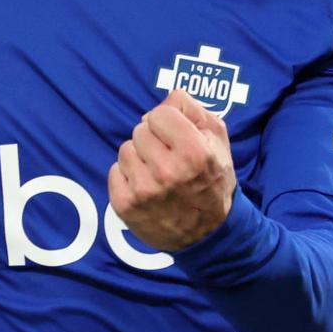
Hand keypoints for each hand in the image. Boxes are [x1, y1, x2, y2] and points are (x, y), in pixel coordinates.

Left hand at [108, 86, 235, 251]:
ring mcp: (143, 190)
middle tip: (168, 158)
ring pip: (125, 149)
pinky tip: (146, 188)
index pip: (159, 114)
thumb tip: (168, 98)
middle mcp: (167, 172)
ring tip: (158, 173)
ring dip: (139, 157)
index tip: (175, 136)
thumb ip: (194, 110)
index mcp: (194, 153)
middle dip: (153, 139)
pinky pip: (114, 171)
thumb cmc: (212, 181)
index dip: (167, 122)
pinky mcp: (125, 205)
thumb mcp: (218, 141)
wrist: (207, 234)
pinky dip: (128, 176)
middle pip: (139, 130)